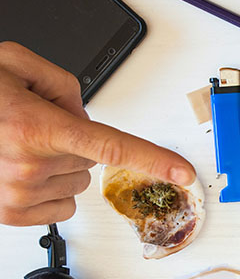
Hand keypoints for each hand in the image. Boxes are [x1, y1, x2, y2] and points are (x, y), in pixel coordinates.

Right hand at [0, 42, 195, 225]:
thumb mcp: (15, 64)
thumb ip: (64, 84)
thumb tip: (85, 115)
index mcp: (39, 129)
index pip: (113, 148)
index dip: (153, 160)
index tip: (183, 173)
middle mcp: (31, 166)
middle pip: (90, 161)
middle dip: (72, 141)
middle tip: (33, 125)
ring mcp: (20, 195)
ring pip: (77, 182)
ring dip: (58, 165)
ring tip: (19, 145)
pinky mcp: (12, 214)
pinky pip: (61, 203)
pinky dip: (49, 188)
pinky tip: (20, 171)